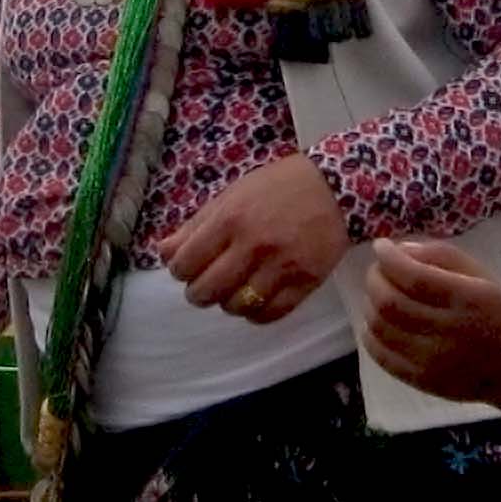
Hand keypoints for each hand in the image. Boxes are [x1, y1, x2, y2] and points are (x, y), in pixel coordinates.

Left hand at [157, 154, 348, 323]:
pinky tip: (256, 299)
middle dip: (199, 292)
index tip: (187, 268)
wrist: (336, 187)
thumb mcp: (233, 195)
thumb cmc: (278, 187)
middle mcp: (254, 244)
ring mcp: (282, 266)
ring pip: (237, 307)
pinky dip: (256, 314)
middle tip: (205, 285)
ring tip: (234, 290)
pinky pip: (270, 314)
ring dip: (228, 303)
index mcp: (230, 219)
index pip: (185, 263)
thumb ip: (196, 225)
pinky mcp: (306, 281)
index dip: (181, 270)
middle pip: (206, 291)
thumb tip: (164, 252)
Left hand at [362, 238, 500, 409]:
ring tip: (378, 294)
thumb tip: (399, 249)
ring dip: (369, 304)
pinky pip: (381, 356)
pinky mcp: (422, 381)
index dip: (388, 258)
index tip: (381, 246)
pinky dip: (370, 334)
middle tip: (378, 270)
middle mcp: (448, 331)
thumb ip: (443, 255)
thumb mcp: (484, 276)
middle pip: (389, 302)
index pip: (413, 277)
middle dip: (374, 278)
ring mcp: (432, 361)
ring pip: (380, 328)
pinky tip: (379, 322)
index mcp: (468, 299)